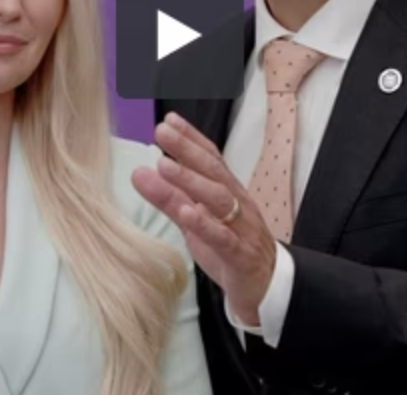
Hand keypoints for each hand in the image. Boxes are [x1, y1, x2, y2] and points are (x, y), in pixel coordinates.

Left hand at [131, 112, 277, 324]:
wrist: (266, 287)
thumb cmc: (230, 247)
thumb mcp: (195, 221)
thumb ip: (169, 198)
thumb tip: (139, 172)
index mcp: (228, 192)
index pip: (211, 158)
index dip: (191, 138)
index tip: (169, 120)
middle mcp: (238, 204)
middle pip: (214, 171)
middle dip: (187, 149)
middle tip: (162, 131)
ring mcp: (242, 229)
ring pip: (219, 200)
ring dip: (191, 181)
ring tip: (165, 165)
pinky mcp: (240, 256)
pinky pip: (223, 238)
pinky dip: (204, 224)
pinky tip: (186, 212)